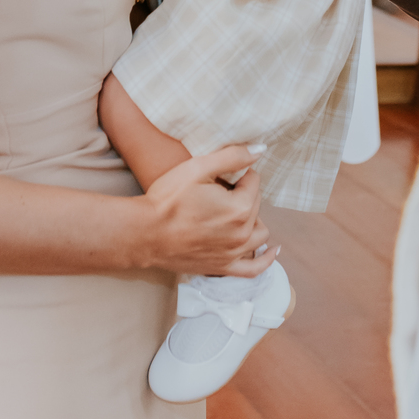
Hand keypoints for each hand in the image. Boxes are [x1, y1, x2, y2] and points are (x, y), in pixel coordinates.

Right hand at [139, 145, 276, 276]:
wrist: (145, 233)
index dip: (237, 174)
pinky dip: (266, 260)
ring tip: (236, 211)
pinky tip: (273, 251)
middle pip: (256, 205)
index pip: (253, 181)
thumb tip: (260, 149)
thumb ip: (232, 157)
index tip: (219, 176)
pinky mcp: (223, 268)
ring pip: (259, 232)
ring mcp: (234, 254)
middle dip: (242, 194)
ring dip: (253, 219)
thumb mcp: (197, 168)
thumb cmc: (168, 199)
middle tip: (218, 190)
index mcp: (240, 208)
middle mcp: (242, 233)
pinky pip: (253, 269)